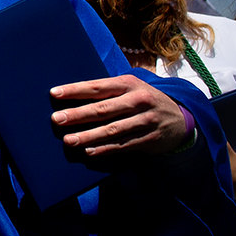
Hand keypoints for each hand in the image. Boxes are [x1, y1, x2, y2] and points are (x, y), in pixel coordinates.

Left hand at [51, 74, 190, 158]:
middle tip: (56, 119)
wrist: (181, 118)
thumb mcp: (130, 88)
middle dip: (78, 114)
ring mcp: (146, 120)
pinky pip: (123, 145)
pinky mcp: (150, 138)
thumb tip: (71, 96)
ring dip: (89, 136)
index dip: (75, 90)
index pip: (97, 86)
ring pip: (112, 129)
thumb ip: (107, 91)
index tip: (54, 93)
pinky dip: (105, 149)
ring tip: (69, 140)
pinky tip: (89, 152)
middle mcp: (138, 100)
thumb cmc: (143, 100)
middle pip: (103, 108)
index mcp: (129, 84)